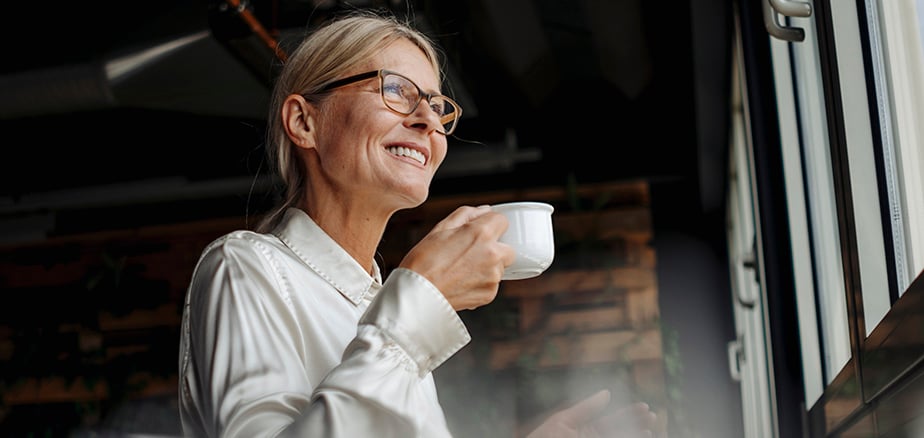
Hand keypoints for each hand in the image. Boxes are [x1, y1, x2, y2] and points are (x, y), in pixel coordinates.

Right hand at [399, 205, 515, 309]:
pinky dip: (481, 282)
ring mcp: (493, 277)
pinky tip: (462, 282)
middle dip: (495, 248)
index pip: (503, 220)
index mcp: (482, 234)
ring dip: (488, 266)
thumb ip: (466, 214)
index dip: (490, 224)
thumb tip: (484, 211)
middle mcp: (493, 255)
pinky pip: (492, 284)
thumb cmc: (423, 262)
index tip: (480, 231)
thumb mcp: (440, 228)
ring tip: (462, 269)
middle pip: (508, 247)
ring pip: (500, 267)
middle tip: (472, 253)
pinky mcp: (490, 294)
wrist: (417, 295)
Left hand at [526, 390, 657, 437]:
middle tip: (653, 417)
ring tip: (649, 431)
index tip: (645, 407)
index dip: (630, 413)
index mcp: (586, 430)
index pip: (613, 420)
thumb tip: (607, 393)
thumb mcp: (562, 423)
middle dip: (638, 424)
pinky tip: (635, 436)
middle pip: (622, 432)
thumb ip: (586, 409)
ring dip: (635, 435)